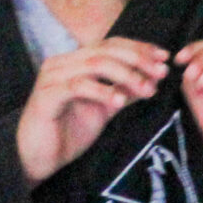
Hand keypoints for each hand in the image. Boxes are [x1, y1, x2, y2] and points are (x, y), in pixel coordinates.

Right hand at [16, 37, 168, 182]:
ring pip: (95, 64)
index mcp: (75, 62)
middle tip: (161, 72)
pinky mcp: (47, 96)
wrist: (38, 158)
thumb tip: (151, 81)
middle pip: (105, 50)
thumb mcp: (103, 110)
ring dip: (125, 75)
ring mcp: (53, 77)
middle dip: (137, 59)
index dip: (138, 48)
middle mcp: (62, 63)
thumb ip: (122, 92)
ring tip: (146, 89)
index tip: (164, 58)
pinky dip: (102, 92)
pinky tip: (119, 102)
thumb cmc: (67, 133)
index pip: (110, 45)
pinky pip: (78, 86)